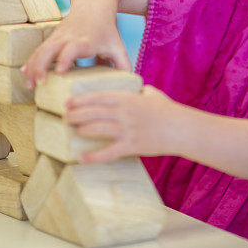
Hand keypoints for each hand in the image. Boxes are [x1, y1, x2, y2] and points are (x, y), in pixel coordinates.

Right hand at [22, 10, 130, 86]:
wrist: (94, 3)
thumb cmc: (107, 29)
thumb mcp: (117, 46)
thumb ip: (122, 65)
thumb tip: (126, 87)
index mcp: (85, 40)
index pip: (73, 48)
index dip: (66, 58)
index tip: (60, 72)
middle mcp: (68, 37)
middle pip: (50, 48)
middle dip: (41, 65)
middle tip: (38, 84)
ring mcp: (58, 36)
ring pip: (40, 50)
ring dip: (32, 67)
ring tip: (29, 85)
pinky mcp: (52, 37)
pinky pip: (38, 49)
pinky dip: (31, 61)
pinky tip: (24, 73)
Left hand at [64, 85, 184, 163]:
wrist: (182, 129)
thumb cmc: (168, 110)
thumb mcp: (152, 94)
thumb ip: (140, 91)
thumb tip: (135, 90)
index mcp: (128, 98)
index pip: (98, 97)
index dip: (81, 100)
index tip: (68, 102)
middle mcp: (124, 113)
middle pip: (93, 113)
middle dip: (76, 115)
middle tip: (65, 117)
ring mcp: (127, 130)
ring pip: (97, 129)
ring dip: (81, 130)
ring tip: (72, 131)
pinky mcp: (132, 146)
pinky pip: (108, 152)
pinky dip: (93, 156)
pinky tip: (81, 158)